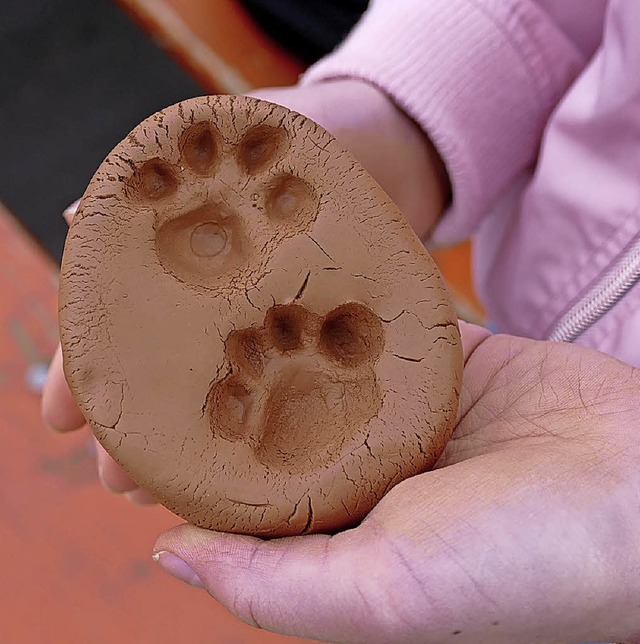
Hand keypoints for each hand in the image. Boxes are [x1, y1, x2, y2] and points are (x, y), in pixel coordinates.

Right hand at [42, 80, 449, 501]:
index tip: (64, 418)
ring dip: (195, 439)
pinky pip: (292, 387)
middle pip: (172, 368)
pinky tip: (247, 462)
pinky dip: (266, 421)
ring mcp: (278, 321)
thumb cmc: (312, 135)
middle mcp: (232, 297)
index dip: (91, 367)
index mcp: (198, 256)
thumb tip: (73, 217)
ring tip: (173, 490)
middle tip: (120, 479)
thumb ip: (163, 178)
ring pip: (225, 389)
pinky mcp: (328, 336)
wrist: (391, 147)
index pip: (129, 319)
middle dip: (140, 425)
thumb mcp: (240, 139)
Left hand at [152, 323, 639, 642]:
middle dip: (213, 378)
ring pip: (319, 354)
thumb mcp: (381, 598)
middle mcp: (361, 464)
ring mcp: (401, 405)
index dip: (173, 456)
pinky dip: (341, 290)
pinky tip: (292, 263)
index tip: (121, 417)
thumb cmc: (524, 569)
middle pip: (268, 413)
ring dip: (271, 323)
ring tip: (207, 284)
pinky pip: (379, 314)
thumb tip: (165, 556)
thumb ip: (270, 586)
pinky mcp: (442, 357)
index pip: (232, 488)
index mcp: (336, 525)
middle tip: (150, 334)